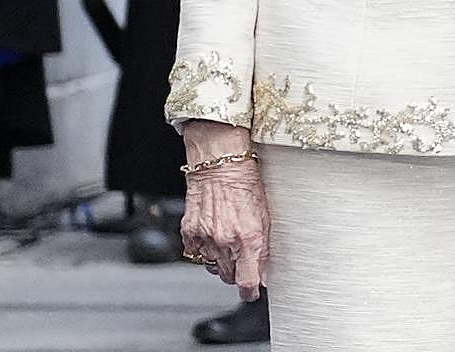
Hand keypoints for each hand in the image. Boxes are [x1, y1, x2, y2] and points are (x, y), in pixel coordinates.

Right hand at [180, 157, 269, 300]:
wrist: (220, 161)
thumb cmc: (245, 181)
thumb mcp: (264, 214)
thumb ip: (263, 247)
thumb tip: (263, 271)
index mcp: (248, 238)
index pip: (247, 282)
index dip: (250, 292)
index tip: (252, 291)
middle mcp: (225, 241)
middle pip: (229, 277)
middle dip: (237, 270)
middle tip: (241, 253)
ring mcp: (205, 237)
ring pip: (213, 267)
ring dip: (221, 260)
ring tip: (226, 238)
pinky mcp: (190, 231)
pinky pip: (196, 253)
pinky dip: (204, 248)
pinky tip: (212, 233)